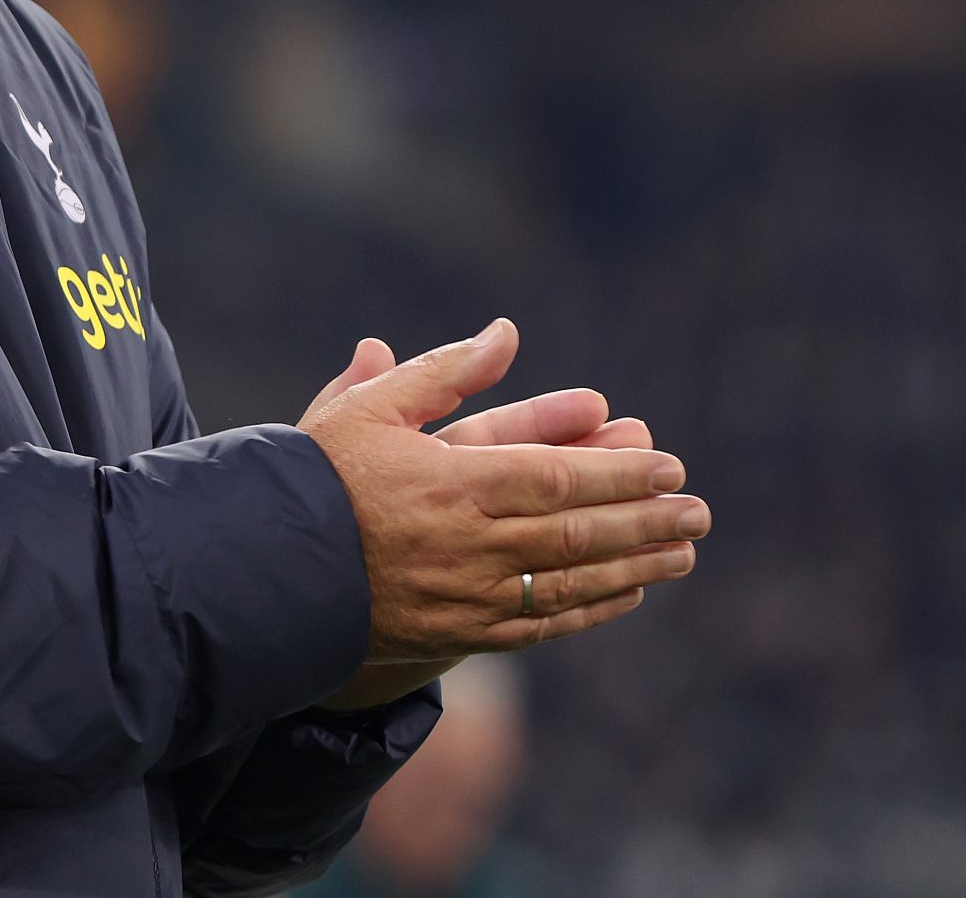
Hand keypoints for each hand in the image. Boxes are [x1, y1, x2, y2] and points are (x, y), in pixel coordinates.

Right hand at [299, 320, 707, 665]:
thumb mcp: (373, 408)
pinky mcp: (460, 634)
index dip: (620, 472)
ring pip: (571, 583)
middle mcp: (470, 544)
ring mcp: (468, 596)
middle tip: (699, 511)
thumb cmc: (319, 476)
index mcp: (453, 483)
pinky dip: (592, 609)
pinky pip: (543, 624)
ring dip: (636, 567)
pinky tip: (628, 594)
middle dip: (647, 520)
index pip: (559, 476)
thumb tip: (506, 332)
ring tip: (684, 553)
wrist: (267, 567)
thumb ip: (445, 370)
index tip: (669, 465)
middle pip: (579, 533)